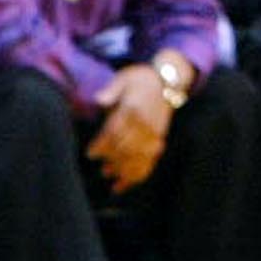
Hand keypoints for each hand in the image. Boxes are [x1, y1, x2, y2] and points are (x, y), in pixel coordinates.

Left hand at [86, 64, 170, 190]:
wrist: (168, 82)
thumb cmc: (141, 79)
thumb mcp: (125, 77)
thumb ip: (112, 90)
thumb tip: (99, 100)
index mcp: (134, 107)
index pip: (116, 130)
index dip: (103, 145)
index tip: (91, 154)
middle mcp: (145, 122)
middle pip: (127, 146)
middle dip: (112, 159)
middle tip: (101, 167)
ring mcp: (154, 132)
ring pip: (139, 156)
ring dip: (124, 169)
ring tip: (110, 175)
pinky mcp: (159, 138)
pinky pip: (150, 160)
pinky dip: (138, 173)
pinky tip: (125, 183)